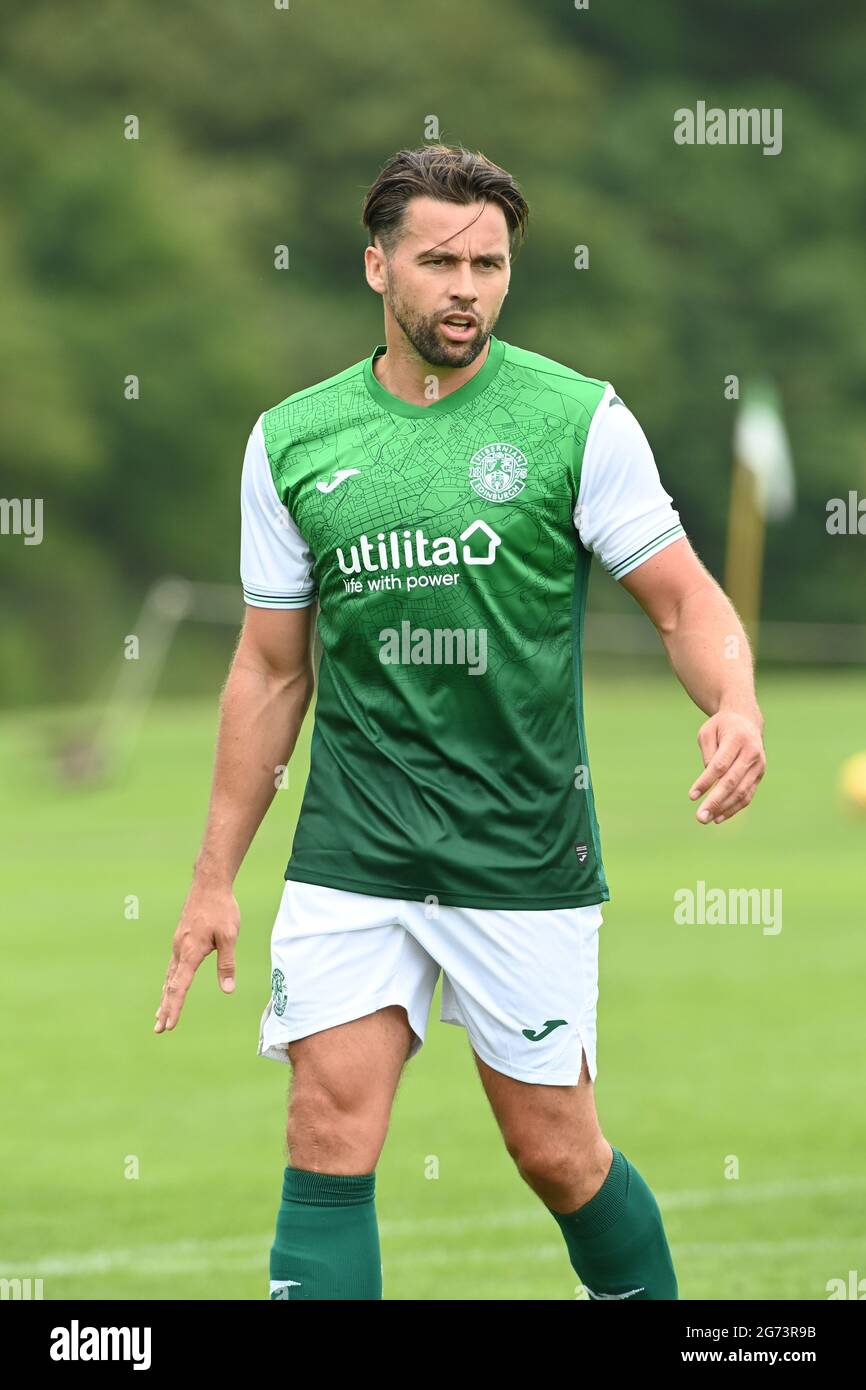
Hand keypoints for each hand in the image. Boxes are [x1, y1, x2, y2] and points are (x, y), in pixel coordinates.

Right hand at [154, 880, 239, 1032]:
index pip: (180, 986)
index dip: (174, 1007)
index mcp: (190, 952)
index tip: (169, 1024)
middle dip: (165, 1008)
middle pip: (169, 985)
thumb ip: (227, 963)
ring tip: (160, 1015)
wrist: (209, 885)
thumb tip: (228, 990)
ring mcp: (178, 944)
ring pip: (169, 976)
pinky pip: (173, 966)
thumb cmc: (221, 909)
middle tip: (158, 1030)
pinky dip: (169, 982)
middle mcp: (180, 950)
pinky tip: (170, 986)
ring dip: (165, 997)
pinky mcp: (181, 939)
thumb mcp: (229, 936)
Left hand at [689, 709, 765, 824]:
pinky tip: (719, 817)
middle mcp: (751, 753)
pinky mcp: (759, 776)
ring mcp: (758, 766)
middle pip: (732, 782)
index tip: (691, 796)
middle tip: (700, 817)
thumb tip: (709, 780)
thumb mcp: (707, 732)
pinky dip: (734, 808)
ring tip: (706, 819)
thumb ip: (708, 753)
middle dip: (715, 801)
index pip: (720, 765)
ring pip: (741, 792)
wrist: (746, 721)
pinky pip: (747, 796)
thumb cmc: (721, 727)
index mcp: (737, 739)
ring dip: (724, 808)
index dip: (706, 782)